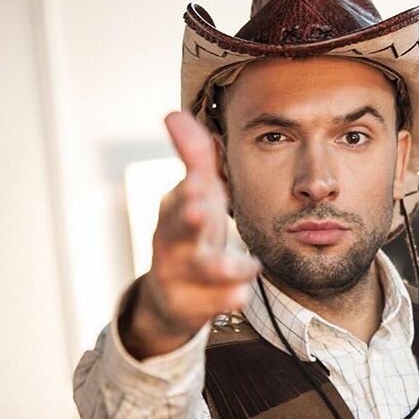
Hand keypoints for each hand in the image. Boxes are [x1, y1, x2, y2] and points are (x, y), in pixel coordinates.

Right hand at [121, 112, 259, 358]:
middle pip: (176, 232)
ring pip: (199, 271)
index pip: (179, 198)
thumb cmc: (190, 234)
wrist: (170, 296)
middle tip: (200, 209)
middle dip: (186, 221)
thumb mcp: (194, 195)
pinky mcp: (192, 305)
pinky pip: (211, 303)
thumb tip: (173, 114)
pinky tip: (241, 295)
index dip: (188, 190)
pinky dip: (225, 300)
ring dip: (220, 267)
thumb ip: (192, 157)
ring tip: (248, 267)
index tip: (198, 181)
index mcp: (175, 213)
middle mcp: (172, 244)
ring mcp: (179, 276)